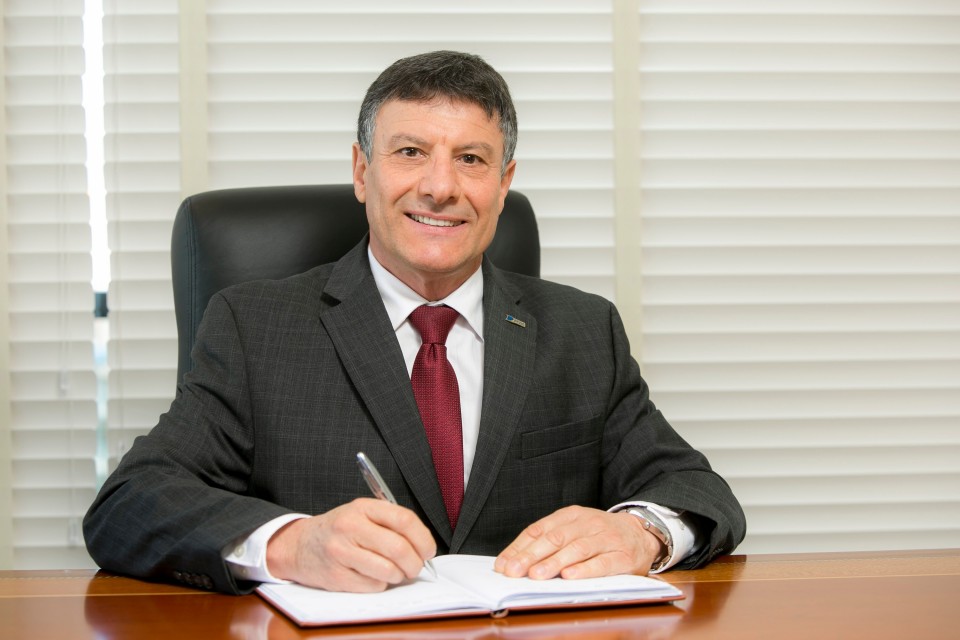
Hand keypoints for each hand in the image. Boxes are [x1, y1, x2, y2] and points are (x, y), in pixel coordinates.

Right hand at [265, 498, 435, 591]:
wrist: (300, 545)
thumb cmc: (339, 530)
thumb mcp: (362, 514)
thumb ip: (390, 523)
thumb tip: (424, 547)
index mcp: (362, 507)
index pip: (404, 519)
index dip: (423, 538)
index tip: (429, 550)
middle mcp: (350, 527)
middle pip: (398, 548)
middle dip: (415, 563)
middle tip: (415, 567)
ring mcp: (341, 552)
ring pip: (388, 570)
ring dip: (399, 575)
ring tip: (395, 572)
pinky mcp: (336, 576)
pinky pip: (373, 585)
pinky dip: (381, 584)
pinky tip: (372, 575)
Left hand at [494, 506, 664, 579]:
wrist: (640, 534)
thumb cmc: (598, 535)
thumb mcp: (573, 530)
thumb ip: (545, 542)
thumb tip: (511, 561)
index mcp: (570, 515)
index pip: (539, 529)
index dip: (519, 547)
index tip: (503, 564)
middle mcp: (587, 523)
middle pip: (555, 538)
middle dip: (531, 556)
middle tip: (514, 571)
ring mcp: (606, 538)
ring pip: (577, 549)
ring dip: (554, 563)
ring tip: (536, 575)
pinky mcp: (623, 556)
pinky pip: (602, 563)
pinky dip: (585, 570)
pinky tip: (570, 576)